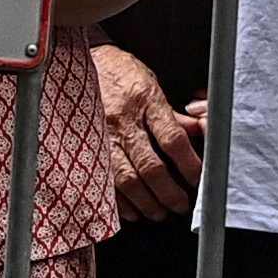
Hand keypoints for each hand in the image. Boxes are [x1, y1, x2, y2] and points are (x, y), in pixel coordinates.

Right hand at [91, 44, 202, 222]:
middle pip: (150, 167)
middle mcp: (123, 120)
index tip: (197, 180)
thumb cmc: (119, 74)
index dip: (189, 165)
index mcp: (145, 100)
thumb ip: (172, 114)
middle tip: (180, 204)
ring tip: (160, 212)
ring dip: (147, 202)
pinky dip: (120, 202)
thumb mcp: (151, 84)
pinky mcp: (85, 148)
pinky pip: (103, 183)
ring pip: (126, 180)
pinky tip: (133, 209)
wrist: (78, 65)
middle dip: (169, 193)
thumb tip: (199, 131)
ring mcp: (101, 136)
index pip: (172, 139)